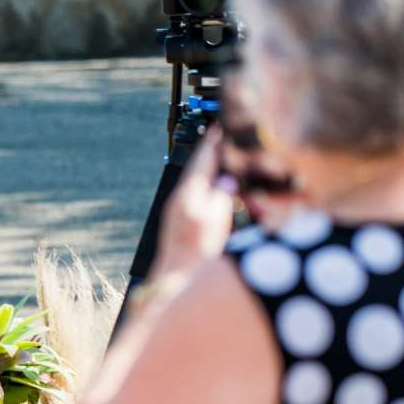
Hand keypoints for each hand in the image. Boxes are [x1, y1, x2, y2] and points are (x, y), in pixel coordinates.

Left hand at [151, 127, 238, 281]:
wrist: (177, 278)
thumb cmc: (196, 252)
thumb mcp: (215, 218)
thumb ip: (221, 195)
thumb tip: (227, 179)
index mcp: (188, 193)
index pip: (202, 159)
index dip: (213, 142)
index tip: (220, 125)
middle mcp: (180, 199)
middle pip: (197, 168)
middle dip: (211, 152)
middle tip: (223, 137)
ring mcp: (179, 210)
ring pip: (197, 181)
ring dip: (210, 169)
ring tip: (222, 158)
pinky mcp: (182, 222)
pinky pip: (197, 195)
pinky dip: (208, 186)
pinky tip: (216, 189)